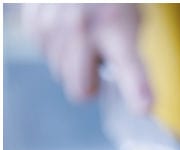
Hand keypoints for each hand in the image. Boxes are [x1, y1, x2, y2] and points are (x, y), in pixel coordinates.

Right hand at [22, 4, 150, 112]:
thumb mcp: (132, 23)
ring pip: (60, 74)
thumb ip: (129, 60)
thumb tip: (133, 99)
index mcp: (116, 29)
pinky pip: (45, 55)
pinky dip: (56, 46)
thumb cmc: (110, 1)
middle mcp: (83, 27)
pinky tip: (66, 29)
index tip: (143, 107)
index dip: (137, 90)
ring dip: (72, 62)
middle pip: (80, 90)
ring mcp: (54, 24)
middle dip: (90, 84)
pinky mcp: (33, 21)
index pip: (129, 69)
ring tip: (82, 36)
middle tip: (98, 63)